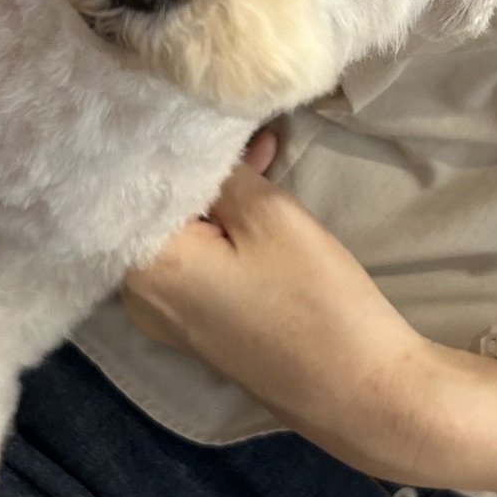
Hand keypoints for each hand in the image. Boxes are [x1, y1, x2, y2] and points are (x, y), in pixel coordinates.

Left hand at [123, 142, 496, 491]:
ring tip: (258, 156)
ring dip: (209, 196)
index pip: (135, 181)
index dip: (171, 139)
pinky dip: (213, 230)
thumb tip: (200, 143)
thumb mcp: (270, 216)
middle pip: (152, 209)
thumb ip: (223, 172)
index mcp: (145, 266)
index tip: (199, 104)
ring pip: (175, 235)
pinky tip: (249, 200)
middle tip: (245, 129)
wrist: (360, 391)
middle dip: (194, 166)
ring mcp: (163, 319)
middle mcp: (136, 297)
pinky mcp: (194, 330)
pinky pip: (188, 264)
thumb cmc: (314, 301)